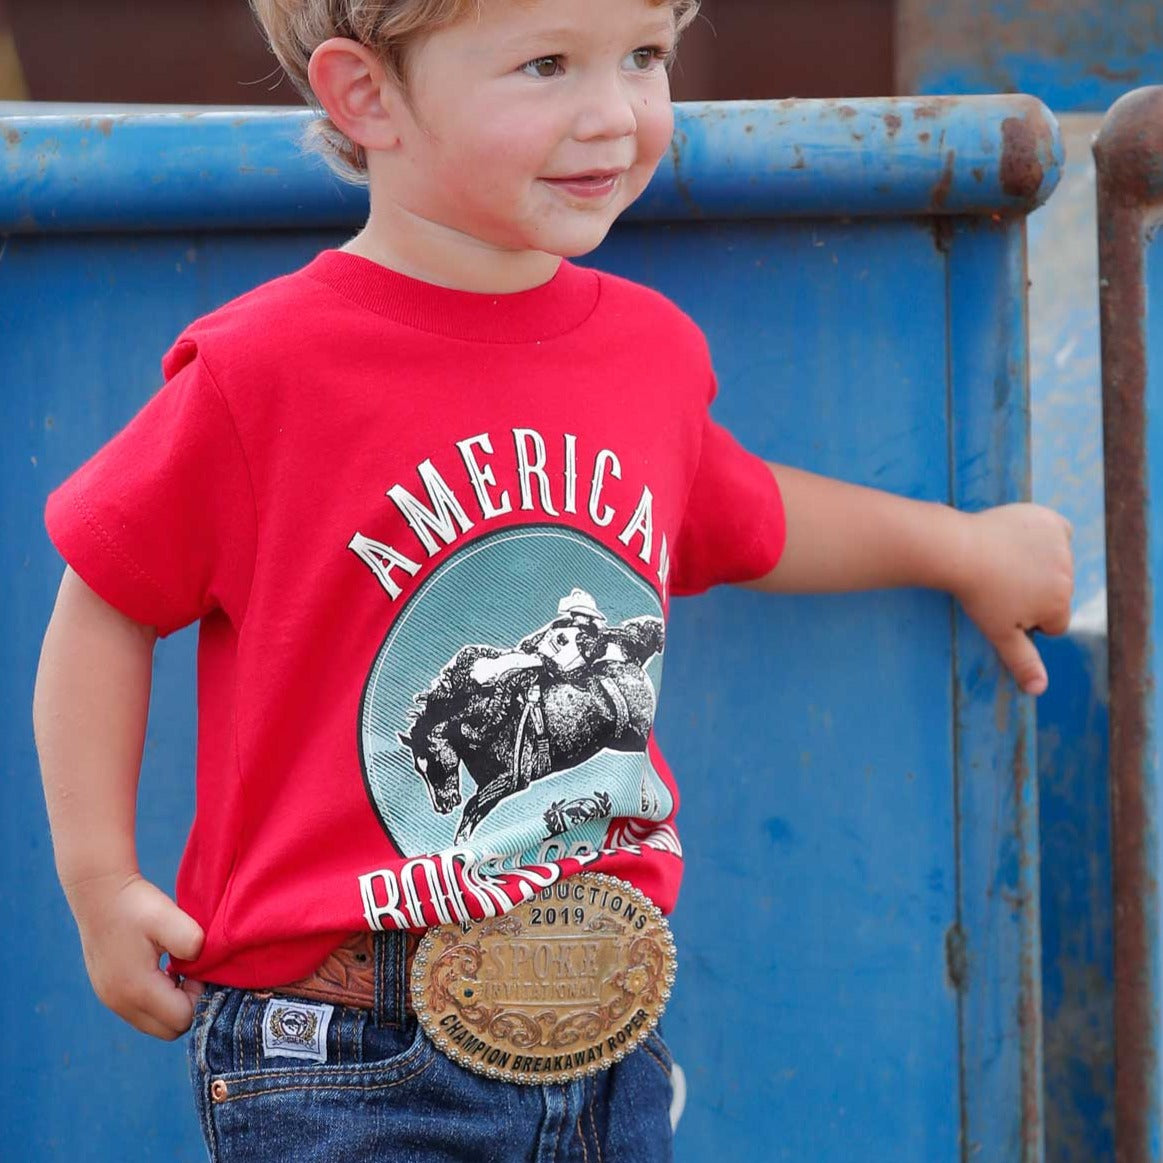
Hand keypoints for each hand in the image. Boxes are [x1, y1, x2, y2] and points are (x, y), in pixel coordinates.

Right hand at [67, 872, 204, 1039]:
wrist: (99, 894)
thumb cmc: (137, 905)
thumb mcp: (170, 918)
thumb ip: (192, 942)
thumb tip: (200, 965)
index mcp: (137, 989)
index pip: (182, 1020)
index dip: (198, 997)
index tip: (197, 969)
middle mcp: (119, 1003)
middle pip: (168, 1030)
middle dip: (186, 1006)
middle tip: (190, 973)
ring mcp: (110, 1000)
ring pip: (153, 1024)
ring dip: (171, 1004)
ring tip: (175, 970)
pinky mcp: (107, 993)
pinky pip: (139, 1013)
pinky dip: (156, 1000)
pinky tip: (160, 970)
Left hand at [953, 503, 1073, 695]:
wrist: (958, 550)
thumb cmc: (976, 595)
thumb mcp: (999, 633)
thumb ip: (1023, 661)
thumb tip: (1040, 690)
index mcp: (1058, 605)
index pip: (1054, 623)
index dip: (1028, 621)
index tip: (1003, 608)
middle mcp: (1067, 576)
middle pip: (1056, 593)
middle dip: (1034, 593)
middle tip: (999, 585)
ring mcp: (1060, 547)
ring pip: (1056, 564)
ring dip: (1038, 565)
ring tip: (1003, 563)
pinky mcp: (1049, 521)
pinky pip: (1057, 532)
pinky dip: (1045, 536)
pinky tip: (1020, 540)